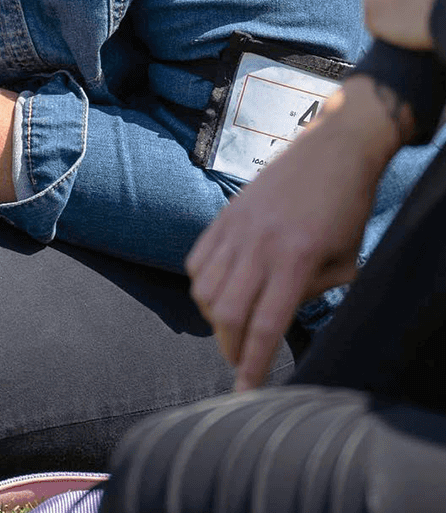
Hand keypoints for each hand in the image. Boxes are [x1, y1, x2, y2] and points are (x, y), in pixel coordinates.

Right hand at [185, 75, 403, 388]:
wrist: (332, 151)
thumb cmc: (345, 209)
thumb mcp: (344, 262)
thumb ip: (309, 293)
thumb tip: (277, 317)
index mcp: (297, 259)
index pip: (266, 325)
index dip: (253, 364)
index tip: (244, 391)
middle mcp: (259, 244)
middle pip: (227, 312)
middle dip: (230, 347)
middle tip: (241, 361)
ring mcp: (236, 227)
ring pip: (204, 288)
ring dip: (214, 318)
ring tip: (231, 326)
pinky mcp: (223, 214)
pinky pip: (196, 260)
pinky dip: (201, 285)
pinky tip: (218, 291)